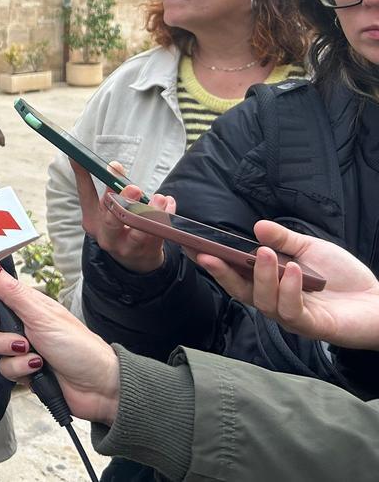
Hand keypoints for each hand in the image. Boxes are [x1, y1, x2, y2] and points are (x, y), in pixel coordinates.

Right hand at [0, 259, 121, 425]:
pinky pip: (1, 368)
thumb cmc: (79, 345)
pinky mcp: (20, 369)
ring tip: (31, 351)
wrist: (98, 388)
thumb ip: (10, 292)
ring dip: (8, 350)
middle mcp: (17, 321)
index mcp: (23, 302)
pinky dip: (19, 369)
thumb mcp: (42, 314)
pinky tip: (37, 368)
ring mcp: (17, 346)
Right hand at [73, 159, 172, 272]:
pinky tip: (168, 203)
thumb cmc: (120, 227)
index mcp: (92, 221)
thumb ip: (112, 188)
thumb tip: (114, 165)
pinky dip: (165, 216)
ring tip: (159, 198)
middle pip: (111, 220)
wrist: (135, 262)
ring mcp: (127, 246)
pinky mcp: (147, 251)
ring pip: (139, 230)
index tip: (78, 156)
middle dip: (122, 202)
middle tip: (133, 187)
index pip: (85, 195)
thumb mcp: (109, 210)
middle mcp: (106, 235)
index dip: (82, 175)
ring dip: (151, 212)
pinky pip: (158, 232)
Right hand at [195, 220, 378, 349]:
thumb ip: (283, 239)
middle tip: (207, 254)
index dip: (213, 263)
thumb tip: (256, 227)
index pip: (235, 275)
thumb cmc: (343, 277)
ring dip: (262, 276)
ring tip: (266, 254)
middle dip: (221, 273)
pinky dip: (289, 289)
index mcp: (270, 284)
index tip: (193, 247)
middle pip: (239, 292)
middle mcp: (274, 302)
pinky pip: (291, 311)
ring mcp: (291, 317)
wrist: (378, 301)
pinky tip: (294, 271)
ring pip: (263, 301)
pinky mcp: (311, 326)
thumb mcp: (309, 249)